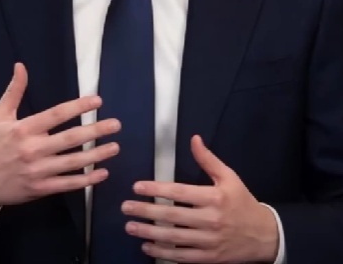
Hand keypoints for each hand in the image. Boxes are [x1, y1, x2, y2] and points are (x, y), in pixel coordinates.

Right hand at [0, 62, 119, 218]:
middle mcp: (33, 149)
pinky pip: (67, 184)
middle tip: (116, 125)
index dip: (78, 107)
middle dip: (95, 131)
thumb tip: (21, 66)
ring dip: (96, 155)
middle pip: (70, 138)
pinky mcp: (40, 189)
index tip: (97, 101)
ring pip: (73, 162)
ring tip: (115, 147)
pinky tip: (101, 173)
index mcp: (24, 129)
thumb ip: (14, 91)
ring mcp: (38, 171)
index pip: (56, 115)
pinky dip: (86, 180)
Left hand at [122, 135, 278, 262]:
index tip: (137, 187)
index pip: (180, 193)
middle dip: (146, 211)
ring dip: (149, 233)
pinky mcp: (208, 258)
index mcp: (214, 198)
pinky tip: (147, 246)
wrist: (264, 235)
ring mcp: (208, 242)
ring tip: (130, 227)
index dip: (157, 190)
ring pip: (174, 238)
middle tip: (126, 207)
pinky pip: (181, 256)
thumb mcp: (229, 176)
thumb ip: (208, 159)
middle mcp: (210, 220)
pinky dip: (162, 253)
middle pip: (172, 216)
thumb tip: (194, 139)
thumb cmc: (242, 202)